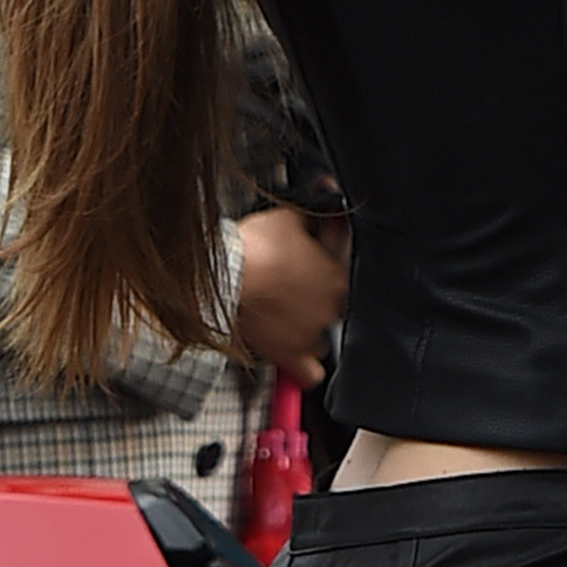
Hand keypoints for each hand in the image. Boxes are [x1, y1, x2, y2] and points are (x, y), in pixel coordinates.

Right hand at [234, 203, 347, 388]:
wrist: (225, 276)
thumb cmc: (254, 247)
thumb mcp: (289, 216)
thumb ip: (314, 211)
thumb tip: (327, 192)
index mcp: (337, 278)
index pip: (341, 273)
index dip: (323, 264)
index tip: (308, 260)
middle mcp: (329, 310)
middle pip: (332, 308)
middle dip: (314, 298)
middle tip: (291, 287)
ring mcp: (310, 334)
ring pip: (321, 340)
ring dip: (309, 331)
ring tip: (289, 319)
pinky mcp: (288, 354)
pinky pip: (309, 374)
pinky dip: (305, 370)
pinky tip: (298, 361)